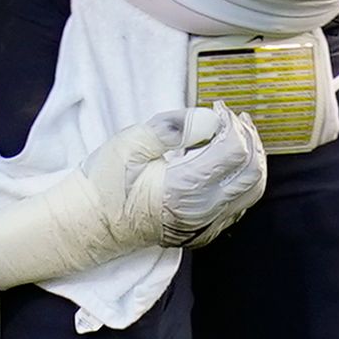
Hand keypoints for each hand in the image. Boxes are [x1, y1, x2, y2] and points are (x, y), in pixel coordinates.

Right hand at [0, 104, 267, 288]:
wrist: (85, 225)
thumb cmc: (103, 184)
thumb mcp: (132, 143)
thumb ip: (175, 128)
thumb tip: (211, 119)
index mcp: (185, 190)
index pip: (235, 152)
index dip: (232, 123)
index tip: (217, 106)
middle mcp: (202, 214)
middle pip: (254, 174)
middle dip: (250, 139)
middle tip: (231, 117)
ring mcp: (204, 227)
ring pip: (252, 192)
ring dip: (251, 158)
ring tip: (233, 134)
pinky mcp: (202, 232)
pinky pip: (238, 205)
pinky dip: (241, 178)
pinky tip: (222, 160)